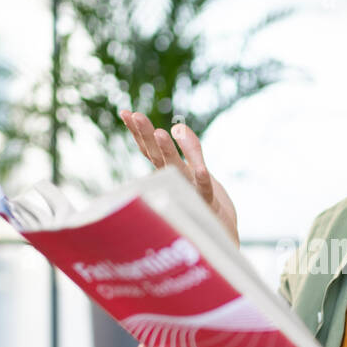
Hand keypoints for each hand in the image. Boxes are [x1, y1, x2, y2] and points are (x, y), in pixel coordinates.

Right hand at [119, 110, 239, 246]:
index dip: (138, 132)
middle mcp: (174, 182)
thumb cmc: (203, 201)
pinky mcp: (208, 204)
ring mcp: (189, 193)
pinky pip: (204, 191)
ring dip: (168, 152)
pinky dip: (201, 180)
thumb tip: (178, 126)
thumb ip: (190, 149)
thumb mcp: (197, 169)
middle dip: (146, 135)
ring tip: (160, 132)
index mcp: (169, 173)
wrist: (220, 234)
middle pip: (158, 156)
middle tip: (136, 116)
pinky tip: (200, 169)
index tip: (125, 112)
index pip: (150, 150)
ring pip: (177, 171)